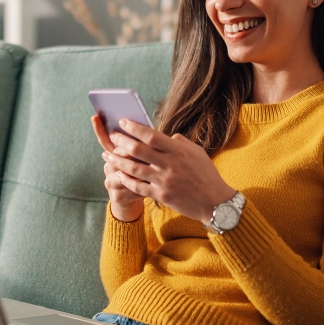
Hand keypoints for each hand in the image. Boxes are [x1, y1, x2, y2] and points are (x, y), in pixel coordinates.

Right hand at [91, 116, 144, 221]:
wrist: (140, 197)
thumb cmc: (146, 172)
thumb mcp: (145, 157)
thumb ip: (148, 144)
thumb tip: (165, 131)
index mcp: (114, 154)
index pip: (105, 139)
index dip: (99, 129)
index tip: (95, 116)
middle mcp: (109, 167)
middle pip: (116, 155)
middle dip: (130, 151)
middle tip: (145, 147)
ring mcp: (110, 182)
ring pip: (125, 172)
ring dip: (140, 170)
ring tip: (154, 168)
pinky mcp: (116, 196)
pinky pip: (130, 189)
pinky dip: (143, 187)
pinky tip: (153, 185)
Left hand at [100, 119, 236, 224]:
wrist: (215, 202)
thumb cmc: (207, 175)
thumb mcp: (197, 152)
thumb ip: (180, 143)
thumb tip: (167, 135)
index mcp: (178, 151)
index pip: (151, 135)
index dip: (135, 128)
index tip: (123, 122)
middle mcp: (170, 164)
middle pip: (139, 150)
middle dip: (121, 142)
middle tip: (112, 137)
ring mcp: (164, 181)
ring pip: (134, 168)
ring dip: (118, 161)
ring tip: (107, 155)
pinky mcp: (161, 196)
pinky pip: (138, 187)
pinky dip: (126, 180)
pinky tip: (118, 174)